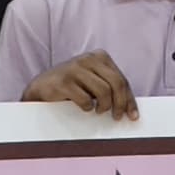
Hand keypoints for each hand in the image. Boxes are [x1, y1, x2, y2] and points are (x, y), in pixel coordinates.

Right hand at [23, 52, 139, 120]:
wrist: (41, 88)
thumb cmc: (71, 87)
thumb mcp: (93, 82)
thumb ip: (110, 88)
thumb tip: (129, 108)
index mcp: (99, 56)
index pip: (122, 79)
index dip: (129, 100)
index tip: (132, 116)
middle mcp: (88, 59)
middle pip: (116, 83)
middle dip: (120, 104)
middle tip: (116, 117)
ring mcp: (75, 68)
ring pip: (103, 92)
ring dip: (103, 107)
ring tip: (97, 111)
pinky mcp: (63, 81)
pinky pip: (85, 99)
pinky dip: (87, 108)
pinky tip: (84, 108)